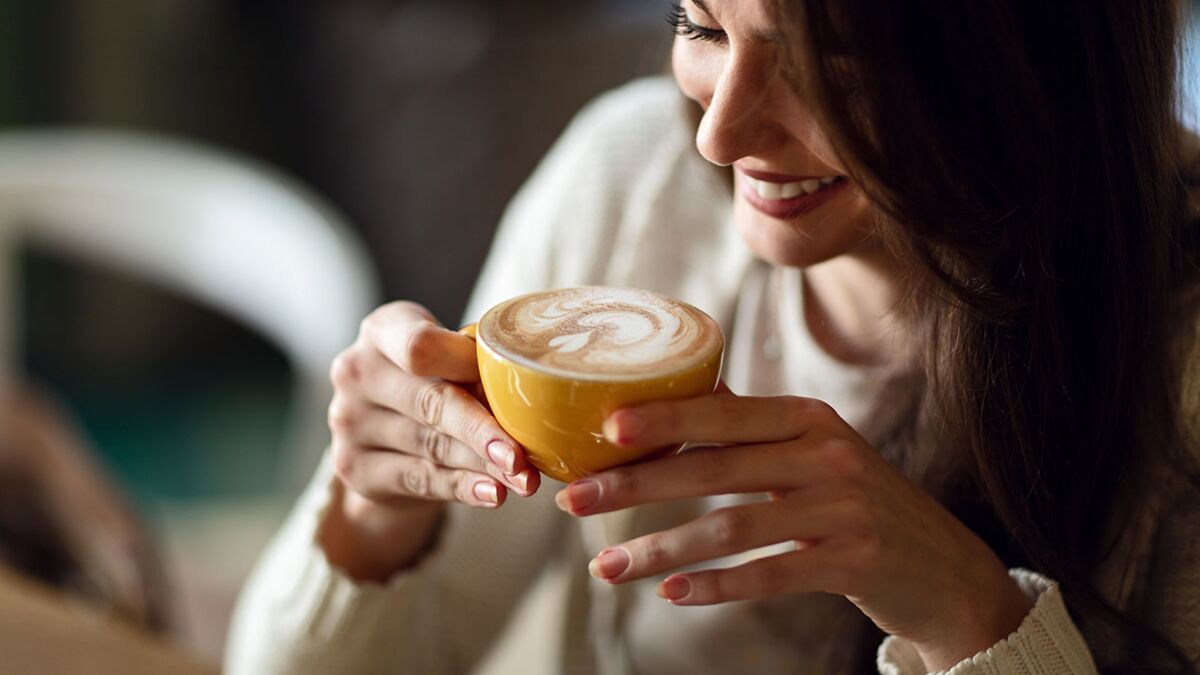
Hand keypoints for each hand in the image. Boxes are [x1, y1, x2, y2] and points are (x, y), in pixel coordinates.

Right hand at [321, 301, 539, 578]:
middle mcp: (356, 371)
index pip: (419, 346)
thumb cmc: (431, 383)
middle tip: (523, 456)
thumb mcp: (446, 361)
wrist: (382, 438)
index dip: (466, 365)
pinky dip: (462, 487)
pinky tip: (493, 494)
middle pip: (430, 402)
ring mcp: (348, 421)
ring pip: (431, 446)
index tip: (508, 381)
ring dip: (483, 466)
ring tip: (523, 480)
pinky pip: (419, 479)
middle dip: (483, 430)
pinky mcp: (353, 467)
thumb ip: (476, 366)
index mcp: (382, 331)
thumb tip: (537, 388)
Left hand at [554, 391, 1032, 669]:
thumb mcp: (815, 449)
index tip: (604, 428)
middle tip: (578, 500)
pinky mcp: (854, 562)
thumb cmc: (861, 502)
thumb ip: (754, 425)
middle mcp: (827, 454)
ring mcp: (843, 510)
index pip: (723, 411)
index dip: (663, 417)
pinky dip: (716, 586)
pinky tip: (671, 594)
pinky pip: (770, 575)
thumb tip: (688, 389)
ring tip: (606, 568)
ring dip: (660, 549)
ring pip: (732, 529)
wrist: (945, 567)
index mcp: (808, 419)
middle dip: (638, 485)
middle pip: (715, 469)